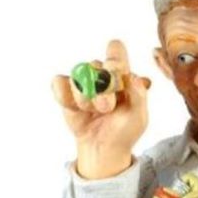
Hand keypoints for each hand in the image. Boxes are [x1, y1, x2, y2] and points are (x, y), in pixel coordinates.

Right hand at [52, 40, 149, 178]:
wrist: (104, 148)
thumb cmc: (125, 131)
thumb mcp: (139, 117)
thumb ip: (139, 95)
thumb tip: (135, 77)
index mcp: (121, 74)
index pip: (116, 50)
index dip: (114, 60)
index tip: (116, 77)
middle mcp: (101, 74)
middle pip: (95, 64)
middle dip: (101, 89)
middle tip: (105, 108)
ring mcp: (83, 81)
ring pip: (77, 76)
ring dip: (85, 98)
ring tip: (92, 112)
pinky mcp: (66, 91)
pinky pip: (58, 83)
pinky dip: (65, 97)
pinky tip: (75, 110)